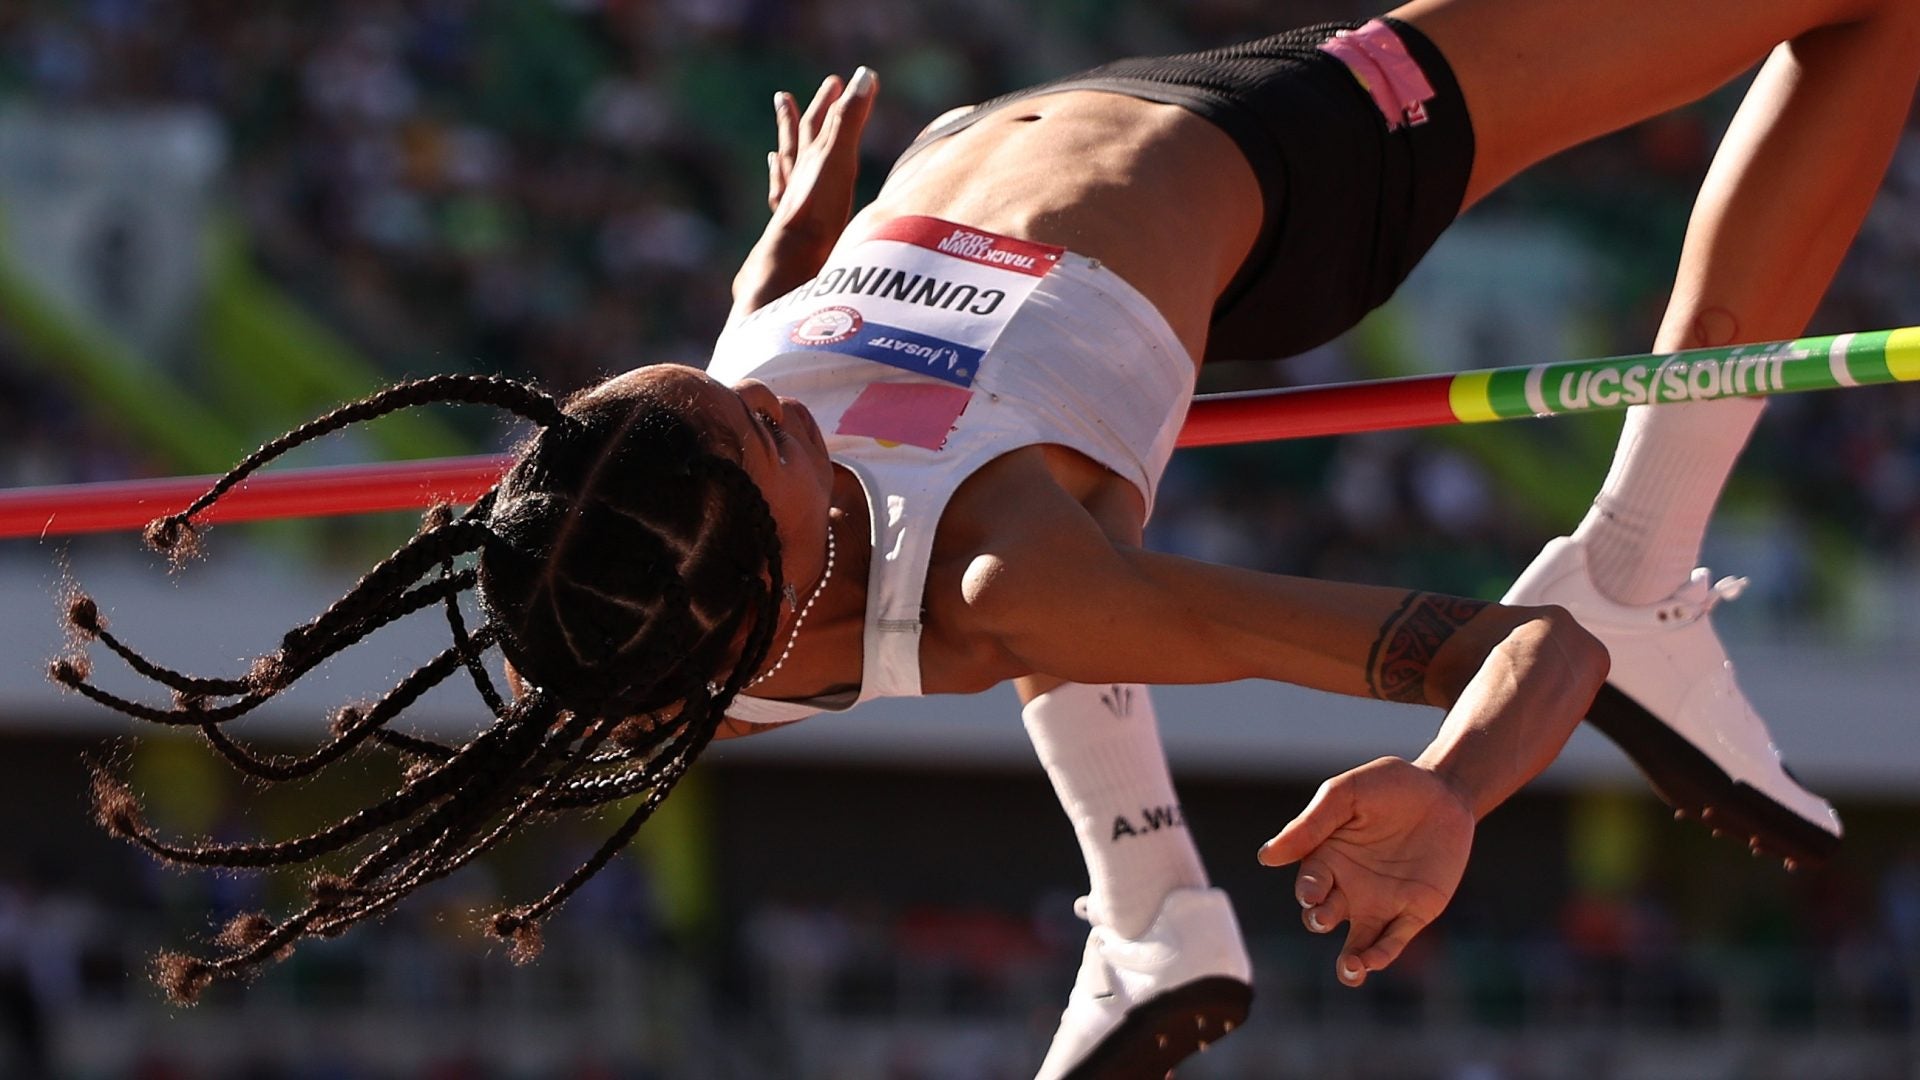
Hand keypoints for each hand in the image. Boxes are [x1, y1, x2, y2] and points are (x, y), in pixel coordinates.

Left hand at [766, 66, 877, 254]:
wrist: (794, 261)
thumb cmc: (818, 209)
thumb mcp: (839, 157)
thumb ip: (850, 119)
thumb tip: (865, 74)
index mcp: (809, 161)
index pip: (818, 123)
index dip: (828, 102)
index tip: (835, 82)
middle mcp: (795, 180)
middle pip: (794, 144)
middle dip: (795, 121)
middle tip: (783, 98)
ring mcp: (789, 207)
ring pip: (783, 176)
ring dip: (781, 159)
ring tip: (774, 152)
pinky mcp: (789, 235)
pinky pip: (780, 209)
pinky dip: (779, 198)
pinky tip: (775, 201)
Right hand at [1257, 756, 1473, 986]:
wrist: (1444, 791)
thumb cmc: (1389, 786)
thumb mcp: (1346, 795)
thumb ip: (1310, 824)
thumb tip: (1267, 857)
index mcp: (1327, 858)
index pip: (1309, 884)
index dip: (1307, 891)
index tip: (1312, 890)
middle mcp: (1348, 887)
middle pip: (1324, 916)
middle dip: (1319, 920)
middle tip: (1323, 916)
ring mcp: (1381, 903)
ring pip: (1357, 944)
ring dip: (1349, 961)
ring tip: (1350, 970)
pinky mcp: (1413, 912)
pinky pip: (1393, 941)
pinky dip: (1381, 955)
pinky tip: (1372, 962)